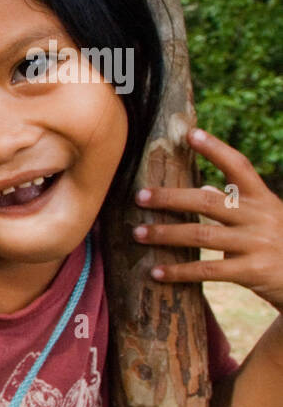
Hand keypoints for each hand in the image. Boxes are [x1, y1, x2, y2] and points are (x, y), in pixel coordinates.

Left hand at [132, 127, 282, 311]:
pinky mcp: (253, 271)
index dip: (216, 149)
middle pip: (207, 201)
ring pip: (201, 234)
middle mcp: (261, 216)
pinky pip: (207, 270)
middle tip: (139, 196)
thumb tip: (204, 186)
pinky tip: (156, 273)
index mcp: (263, 199)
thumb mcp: (265, 218)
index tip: (190, 133)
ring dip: (165, 234)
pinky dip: (179, 271)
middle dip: (170, 197)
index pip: (239, 166)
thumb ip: (237, 204)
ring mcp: (258, 243)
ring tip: (138, 233)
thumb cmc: (280, 245)